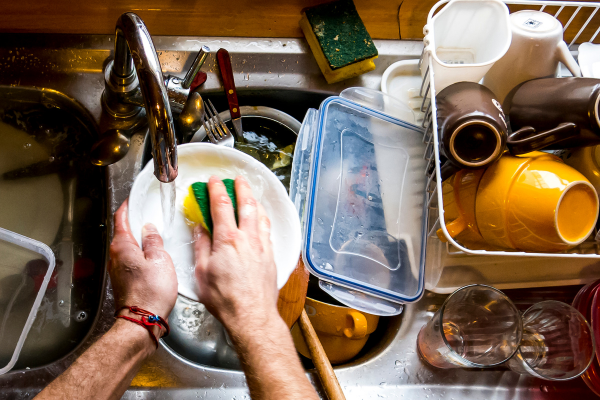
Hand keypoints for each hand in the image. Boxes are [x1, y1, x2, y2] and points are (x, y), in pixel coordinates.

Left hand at [108, 200, 177, 319]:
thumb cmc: (151, 292)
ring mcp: (118, 270)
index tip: (133, 200)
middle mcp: (116, 257)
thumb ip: (154, 240)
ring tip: (155, 236)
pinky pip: (131, 260)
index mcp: (122, 246)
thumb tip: (149, 229)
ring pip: (128, 248)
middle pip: (123, 233)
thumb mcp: (160, 259)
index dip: (128, 207)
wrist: (143, 320)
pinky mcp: (124, 280)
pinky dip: (140, 254)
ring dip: (139, 240)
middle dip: (135, 223)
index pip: (120, 219)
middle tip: (149, 215)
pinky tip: (153, 257)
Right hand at [193, 176, 277, 333]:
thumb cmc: (225, 299)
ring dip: (255, 201)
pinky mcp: (271, 256)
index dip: (217, 189)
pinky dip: (264, 219)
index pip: (222, 205)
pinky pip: (268, 230)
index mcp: (228, 240)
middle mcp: (248, 239)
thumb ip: (201, 246)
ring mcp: (262, 247)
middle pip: (246, 204)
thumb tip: (200, 229)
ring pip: (261, 215)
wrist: (251, 316)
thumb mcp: (202, 272)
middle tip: (237, 179)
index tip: (213, 181)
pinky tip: (262, 219)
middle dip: (241, 188)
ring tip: (251, 194)